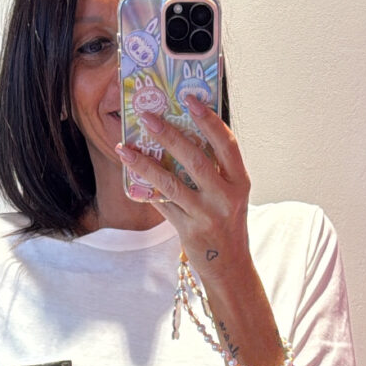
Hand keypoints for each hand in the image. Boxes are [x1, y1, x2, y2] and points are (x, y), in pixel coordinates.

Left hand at [114, 0, 251, 284]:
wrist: (230, 269)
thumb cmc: (225, 223)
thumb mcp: (227, 193)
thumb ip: (211, 166)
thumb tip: (179, 132)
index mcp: (240, 180)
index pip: (226, 143)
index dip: (208, 119)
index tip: (190, 97)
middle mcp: (227, 197)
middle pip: (196, 159)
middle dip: (170, 134)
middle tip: (147, 115)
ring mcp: (208, 216)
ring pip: (173, 184)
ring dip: (146, 163)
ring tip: (125, 147)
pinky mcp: (190, 232)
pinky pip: (163, 206)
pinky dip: (146, 189)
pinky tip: (130, 174)